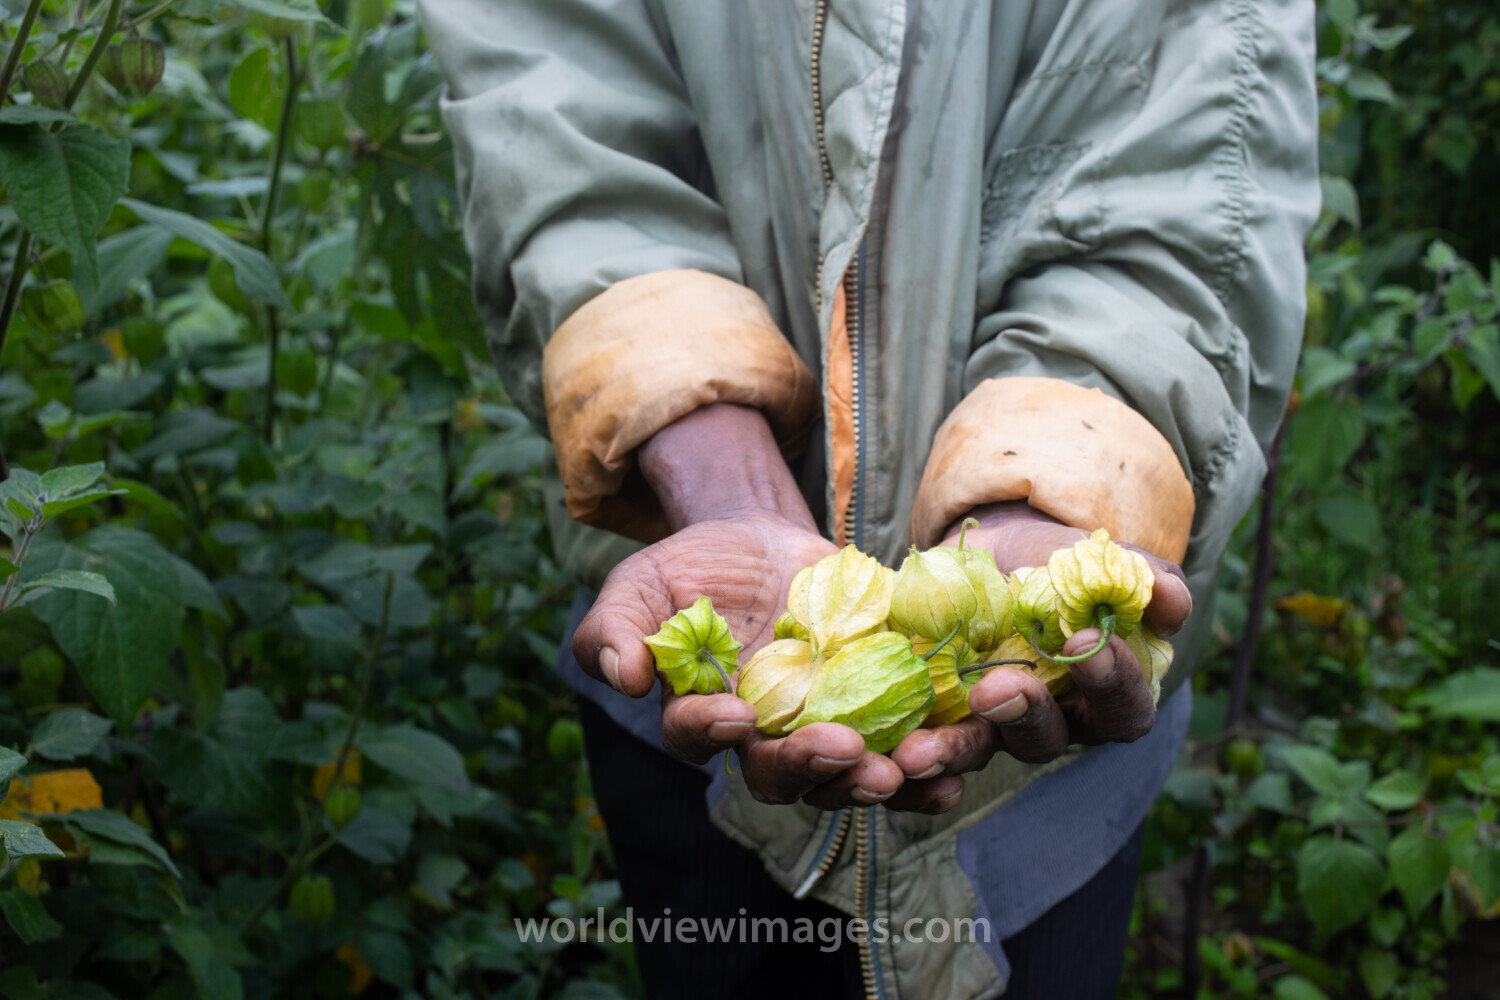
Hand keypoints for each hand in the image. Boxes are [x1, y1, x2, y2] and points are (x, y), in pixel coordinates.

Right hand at [571, 404, 908, 808]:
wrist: (761, 538)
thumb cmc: (692, 567)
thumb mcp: (640, 583)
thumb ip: (614, 627)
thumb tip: (624, 675)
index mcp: (701, 714)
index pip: (699, 738)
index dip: (714, 731)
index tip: (737, 714)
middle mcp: (763, 737)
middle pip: (781, 774)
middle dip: (813, 768)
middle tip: (847, 751)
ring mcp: (822, 724)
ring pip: (845, 774)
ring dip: (876, 781)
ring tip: (903, 772)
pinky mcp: (875, 704)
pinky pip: (900, 748)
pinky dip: (926, 770)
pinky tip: (948, 772)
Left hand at [884, 502, 1192, 813]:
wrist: (988, 551)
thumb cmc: (1060, 563)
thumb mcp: (1100, 561)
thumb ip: (1142, 580)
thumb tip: (1172, 600)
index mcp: (1103, 694)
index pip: (1122, 706)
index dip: (1108, 683)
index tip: (1079, 647)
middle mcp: (1049, 723)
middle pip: (1043, 740)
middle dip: (1021, 716)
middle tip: (995, 690)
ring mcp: (987, 726)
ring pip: (976, 752)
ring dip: (949, 754)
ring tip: (917, 752)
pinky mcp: (934, 715)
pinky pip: (920, 744)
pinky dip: (903, 751)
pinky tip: (879, 748)